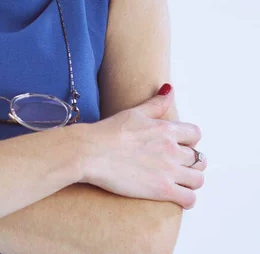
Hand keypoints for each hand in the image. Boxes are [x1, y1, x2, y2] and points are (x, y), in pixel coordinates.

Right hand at [80, 85, 206, 208]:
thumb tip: (169, 89)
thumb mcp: (133, 113)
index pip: (195, 134)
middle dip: (191, 162)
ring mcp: (168, 171)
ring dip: (191, 181)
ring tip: (180, 183)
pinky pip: (189, 198)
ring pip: (198, 179)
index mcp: (166, 129)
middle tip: (178, 166)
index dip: (189, 141)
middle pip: (199, 158)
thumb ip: (155, 104)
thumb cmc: (106, 132)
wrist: (89, 152)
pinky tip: (179, 197)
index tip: (179, 146)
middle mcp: (172, 149)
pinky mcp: (161, 190)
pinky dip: (188, 199)